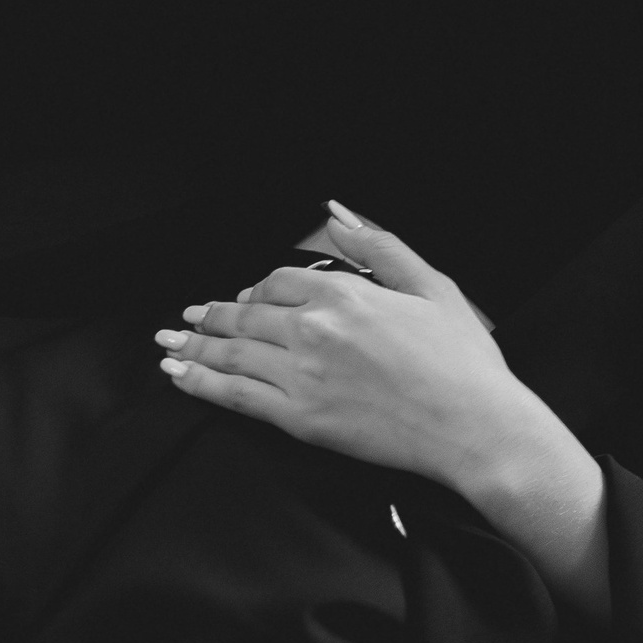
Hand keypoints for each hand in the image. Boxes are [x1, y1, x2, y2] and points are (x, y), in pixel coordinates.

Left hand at [157, 205, 521, 482]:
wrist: (473, 426)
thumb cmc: (461, 362)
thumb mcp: (432, 286)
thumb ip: (380, 247)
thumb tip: (341, 215)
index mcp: (345, 294)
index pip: (279, 281)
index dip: (257, 287)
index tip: (247, 295)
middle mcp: (314, 331)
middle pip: (245, 315)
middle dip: (211, 315)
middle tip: (188, 317)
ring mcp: (301, 377)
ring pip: (232, 353)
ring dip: (193, 345)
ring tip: (170, 344)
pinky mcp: (299, 419)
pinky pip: (235, 396)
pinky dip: (201, 383)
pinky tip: (182, 377)